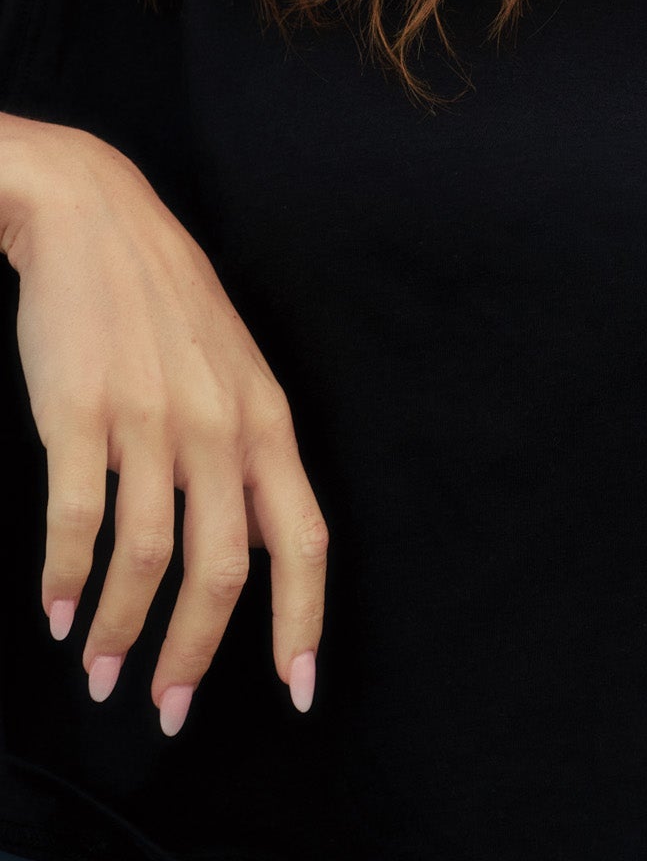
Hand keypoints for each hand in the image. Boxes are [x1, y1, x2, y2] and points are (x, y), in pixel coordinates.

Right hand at [0, 115, 325, 735]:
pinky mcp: (82, 412)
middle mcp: (221, 426)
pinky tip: (58, 613)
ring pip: (149, 559)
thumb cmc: (165, 303)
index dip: (303, 621)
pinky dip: (67, 580)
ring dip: (120, 631)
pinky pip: (79, 520)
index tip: (298, 692)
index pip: (304, 539)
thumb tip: (253, 552)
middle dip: (197, 654)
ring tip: (100, 674)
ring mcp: (152, 418)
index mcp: (267, 419)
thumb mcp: (234, 372)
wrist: (95, 219)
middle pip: (225, 570)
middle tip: (169, 710)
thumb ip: (247, 455)